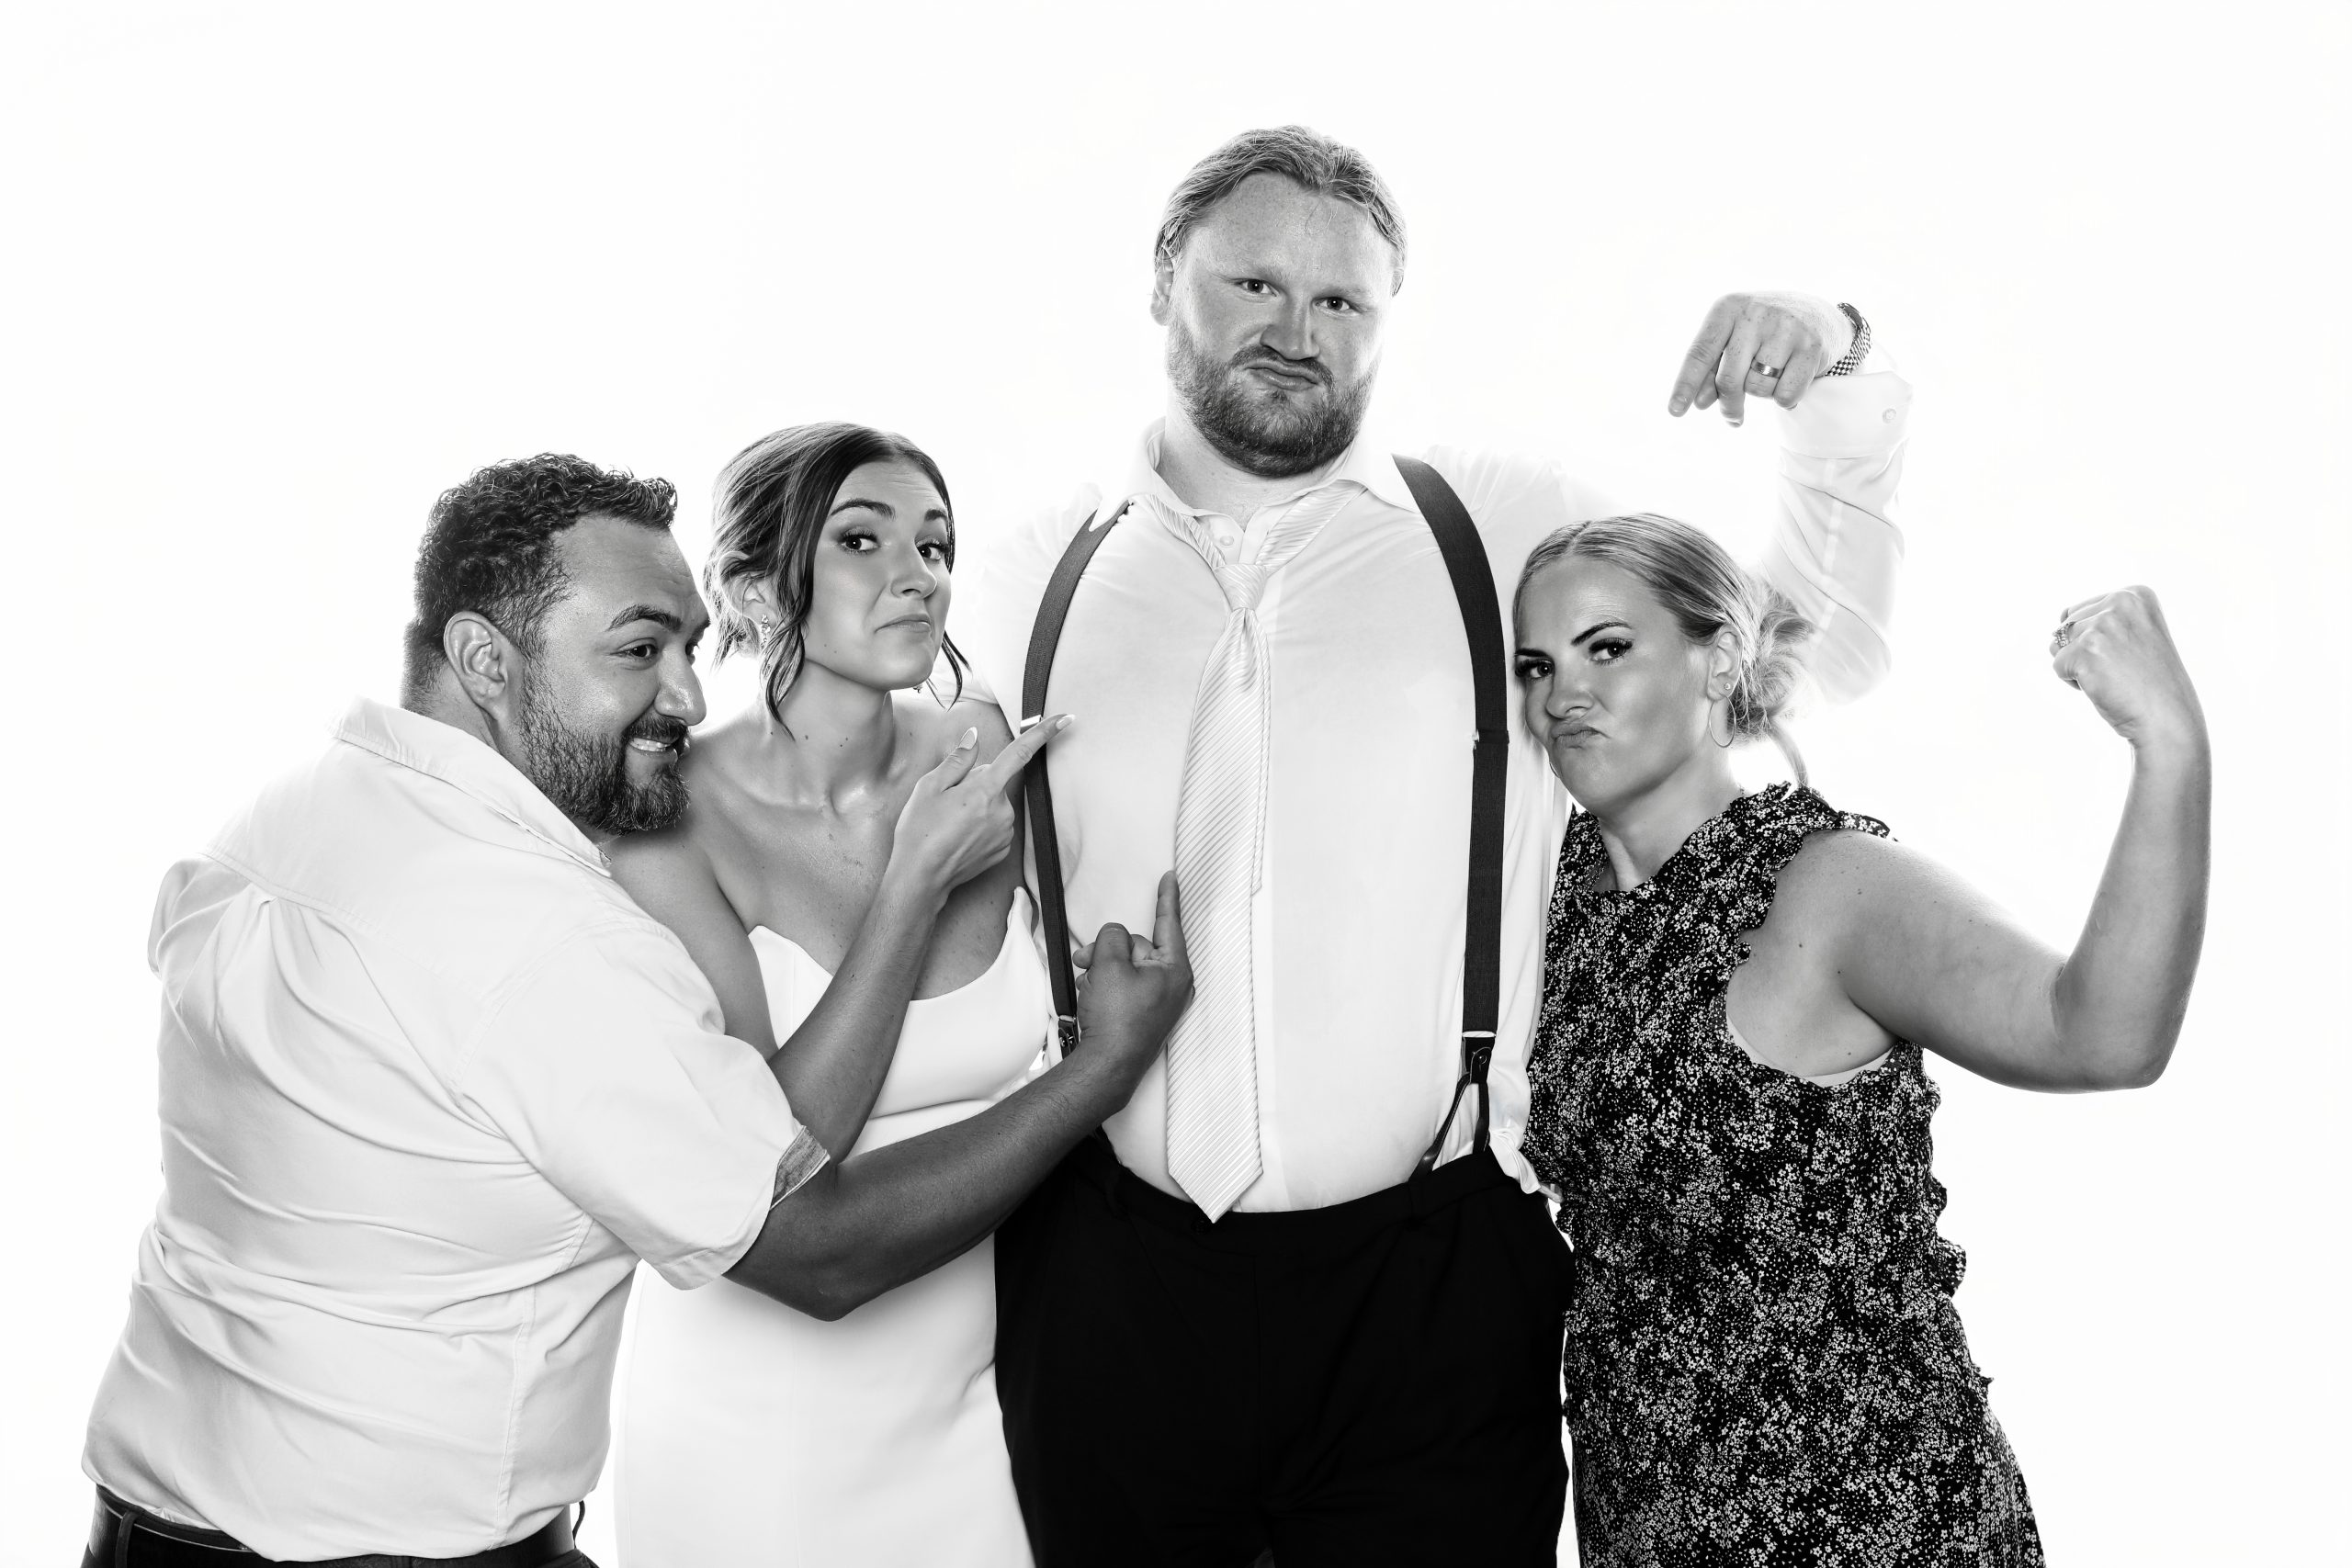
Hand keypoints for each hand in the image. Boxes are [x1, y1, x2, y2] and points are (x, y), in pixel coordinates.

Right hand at [888, 714, 1069, 899]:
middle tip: (947, 802)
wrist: (920, 878)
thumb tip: (974, 737)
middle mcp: (1002, 811)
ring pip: (994, 805)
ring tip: (950, 823)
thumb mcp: (929, 787)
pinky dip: (980, 826)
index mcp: (984, 790)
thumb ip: (957, 760)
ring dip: (977, 807)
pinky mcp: (1002, 850)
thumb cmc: (919, 832)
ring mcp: (1005, 832)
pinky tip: (959, 836)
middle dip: (975, 784)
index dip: (1043, 733)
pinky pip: (996, 826)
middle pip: (994, 782)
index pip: (1019, 753)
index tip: (1066, 719)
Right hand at [1069, 872, 1192, 1085]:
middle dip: (1108, 950)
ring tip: (1089, 986)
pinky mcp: (1143, 1014)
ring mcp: (1159, 1001)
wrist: (1107, 1066)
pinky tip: (1093, 998)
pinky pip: (1123, 986)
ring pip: (1125, 966)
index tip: (1170, 876)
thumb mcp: (1109, 965)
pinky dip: (1105, 986)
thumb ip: (1114, 937)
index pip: (1169, 923)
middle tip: (1086, 961)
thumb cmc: (1116, 1020)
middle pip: (1138, 946)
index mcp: (1175, 969)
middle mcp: (1172, 985)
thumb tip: (1116, 936)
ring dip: (1102, 970)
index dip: (1167, 897)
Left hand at [1668, 293, 1853, 425]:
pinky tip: (1790, 380)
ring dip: (1761, 394)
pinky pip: (1785, 394)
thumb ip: (1713, 369)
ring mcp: (1786, 327)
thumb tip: (1700, 403)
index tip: (1674, 411)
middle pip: (1729, 378)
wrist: (1817, 315)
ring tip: (1771, 376)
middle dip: (1728, 404)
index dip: (1686, 384)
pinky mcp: (1811, 346)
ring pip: (1758, 387)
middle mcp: (1755, 313)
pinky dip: (1785, 398)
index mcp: (1728, 308)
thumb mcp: (1733, 341)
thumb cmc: (1761, 333)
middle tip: (1732, 417)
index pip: (1700, 352)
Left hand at [2051, 588, 2207, 755]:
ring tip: (2113, 677)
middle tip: (2121, 669)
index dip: (2097, 640)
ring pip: (2058, 645)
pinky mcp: (2086, 651)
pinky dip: (2074, 682)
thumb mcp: (2135, 634)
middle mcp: (2121, 602)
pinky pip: (2058, 666)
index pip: (2083, 610)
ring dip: (2079, 666)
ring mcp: (2103, 626)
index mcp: (2135, 594)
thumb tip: (2062, 615)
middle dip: (2084, 652)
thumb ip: (2104, 617)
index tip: (2129, 654)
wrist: (2167, 717)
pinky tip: (2104, 687)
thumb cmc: (2149, 681)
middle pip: (2067, 625)